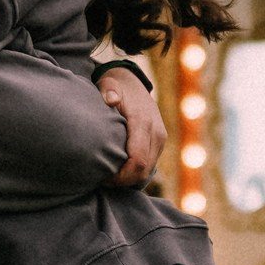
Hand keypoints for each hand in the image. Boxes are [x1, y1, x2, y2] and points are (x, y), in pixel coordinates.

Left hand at [98, 69, 165, 188]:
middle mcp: (156, 132)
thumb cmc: (116, 87)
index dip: (122, 175)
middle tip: (104, 182)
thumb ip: (108, 90)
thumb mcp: (108, 83)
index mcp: (143, 122)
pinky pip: (150, 165)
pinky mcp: (159, 142)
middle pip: (144, 170)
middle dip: (124, 181)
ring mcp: (160, 138)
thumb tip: (111, 100)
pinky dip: (136, 173)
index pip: (138, 159)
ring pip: (148, 170)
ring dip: (130, 179)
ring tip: (110, 178)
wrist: (133, 82)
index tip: (104, 178)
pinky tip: (119, 172)